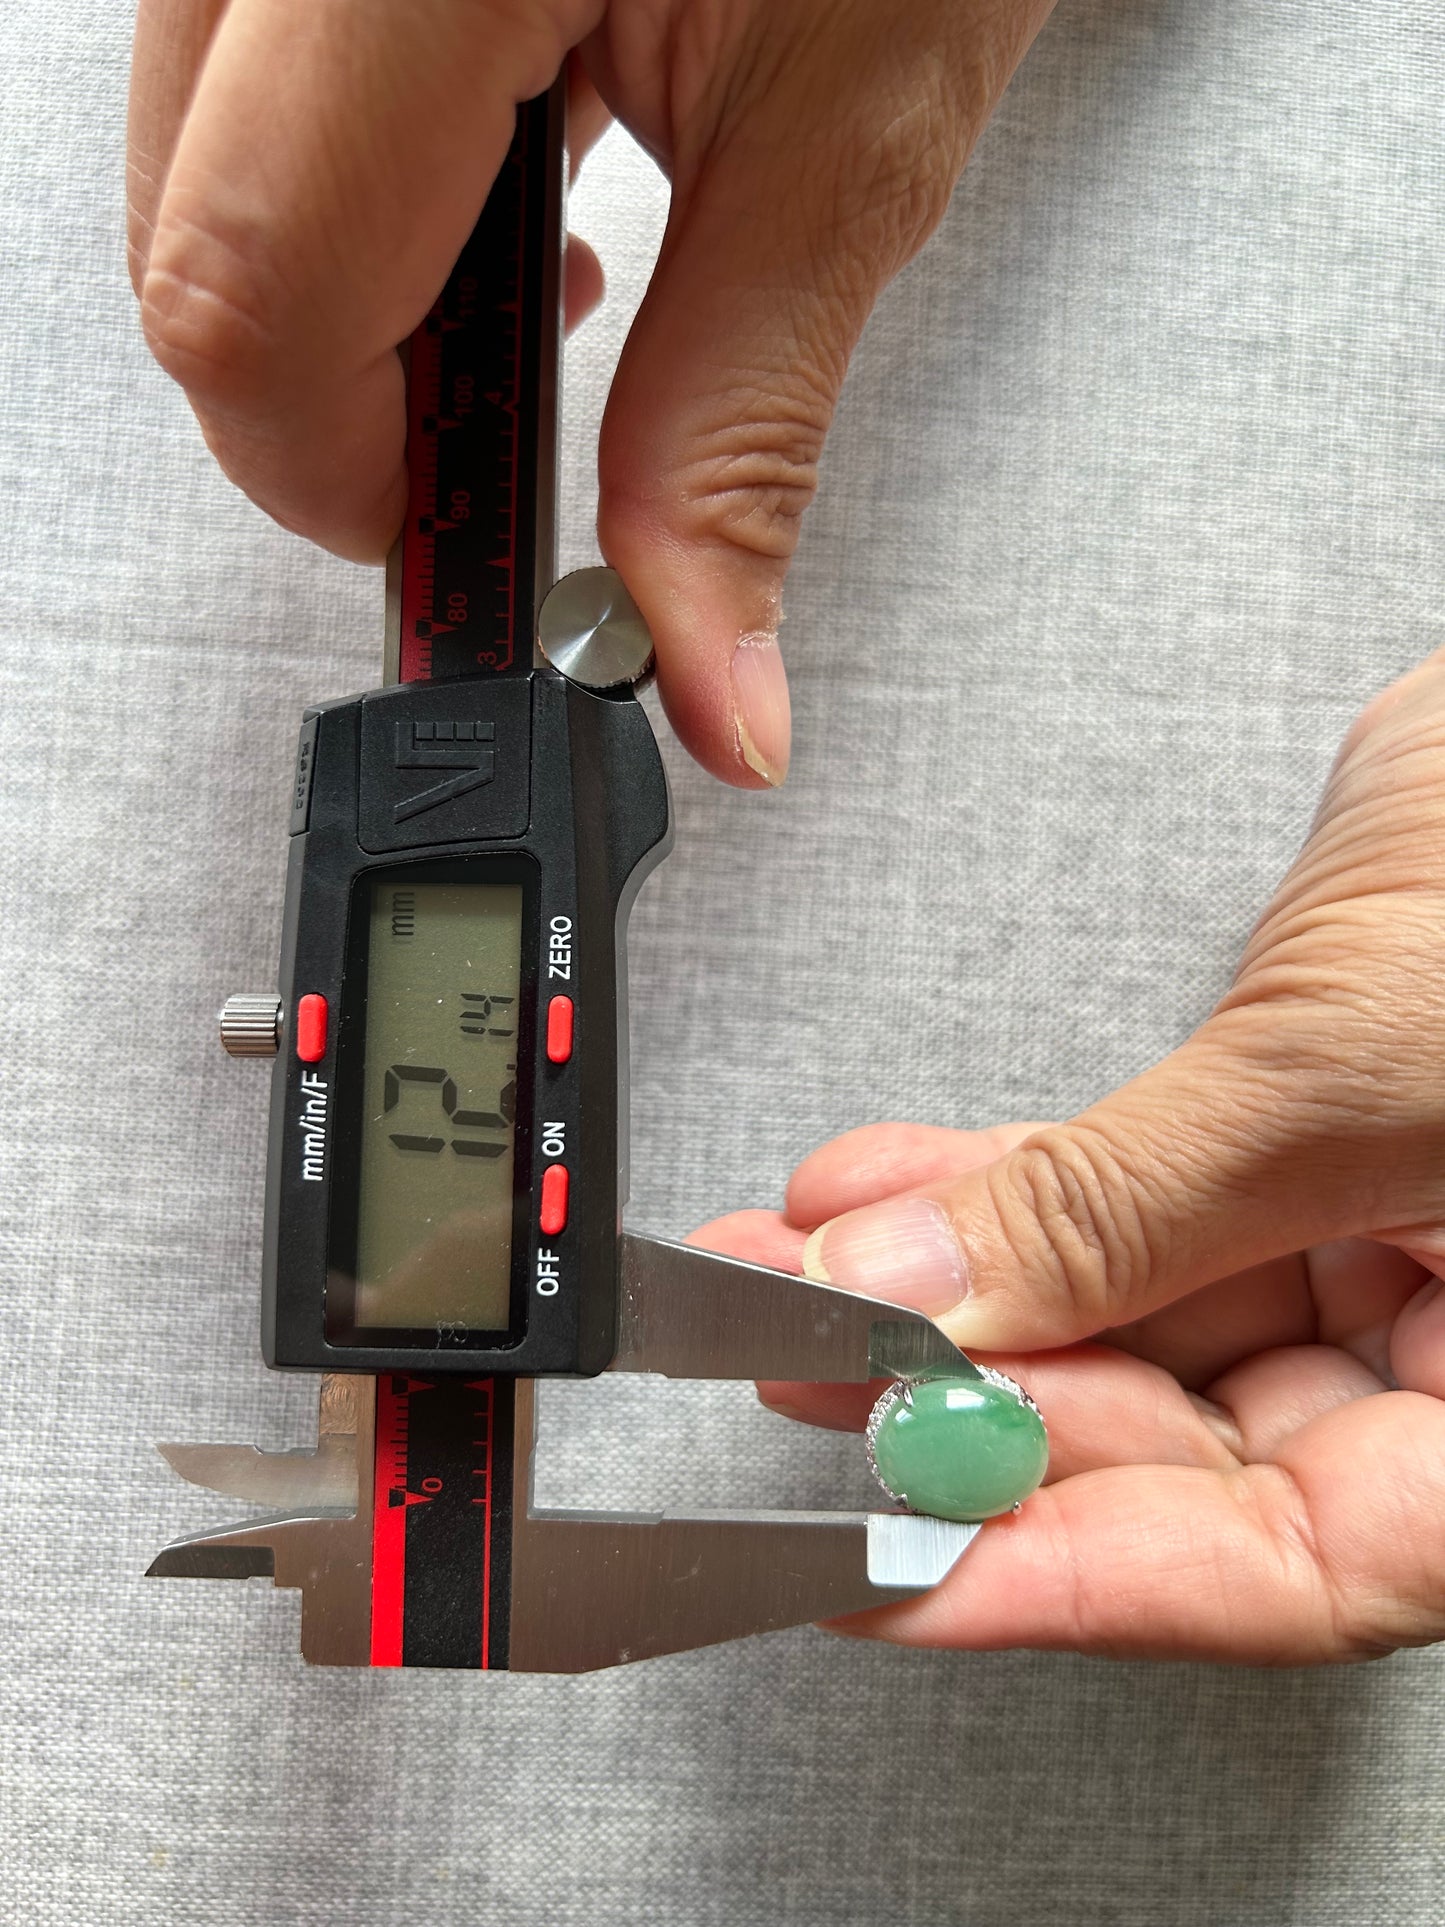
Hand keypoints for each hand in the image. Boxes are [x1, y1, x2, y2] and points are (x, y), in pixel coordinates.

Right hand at [126, 0, 1054, 786]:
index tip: (459, 545)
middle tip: (510, 427)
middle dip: (342, 401)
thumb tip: (703, 681)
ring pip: (197, 172)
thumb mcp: (852, 142)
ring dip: (352, 295)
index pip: (247, 288)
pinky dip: (354, 190)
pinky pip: (246, 83)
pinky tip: (493, 181)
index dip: (339, 474)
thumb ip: (741, 439)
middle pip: (190, 246)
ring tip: (541, 276)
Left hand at [699, 653, 1444, 1662]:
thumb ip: (1122, 1211)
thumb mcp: (1349, 1080)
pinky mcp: (1300, 1156)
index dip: (1068, 1580)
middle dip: (976, 1414)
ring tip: (801, 1279)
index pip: (1291, 1567)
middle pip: (1191, 1458)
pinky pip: (1130, 1215)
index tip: (886, 1570)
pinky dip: (1002, 1205)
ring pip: (1135, 1329)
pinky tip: (883, 1204)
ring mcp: (1380, 1255)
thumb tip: (912, 1304)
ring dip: (956, 1301)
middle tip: (818, 1377)